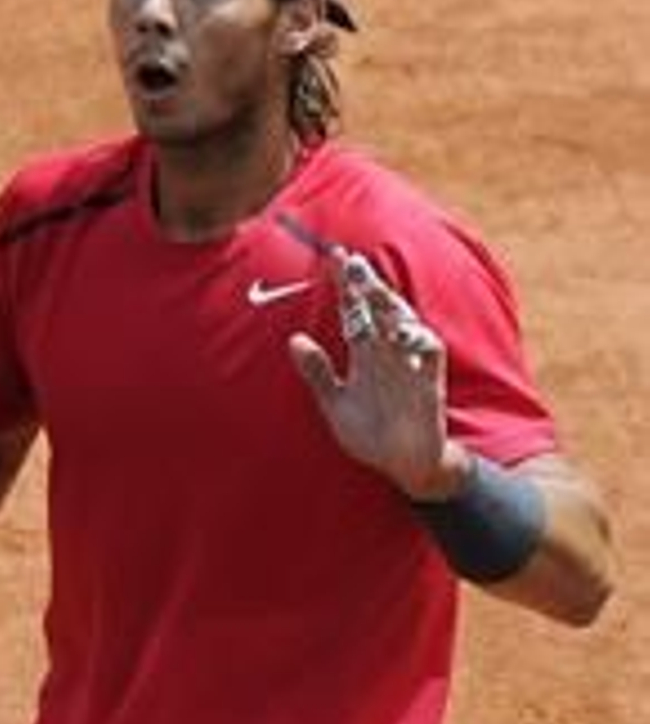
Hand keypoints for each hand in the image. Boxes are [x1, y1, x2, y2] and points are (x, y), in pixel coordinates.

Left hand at [288, 252, 466, 498]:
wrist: (403, 465)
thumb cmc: (369, 434)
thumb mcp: (334, 403)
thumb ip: (317, 373)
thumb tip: (293, 340)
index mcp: (365, 355)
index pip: (354, 311)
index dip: (346, 286)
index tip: (335, 257)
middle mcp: (386, 354)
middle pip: (378, 310)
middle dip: (367, 286)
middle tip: (352, 262)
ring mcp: (409, 366)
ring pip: (404, 324)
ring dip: (390, 306)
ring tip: (373, 289)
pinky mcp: (429, 383)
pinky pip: (429, 354)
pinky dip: (419, 341)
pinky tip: (403, 332)